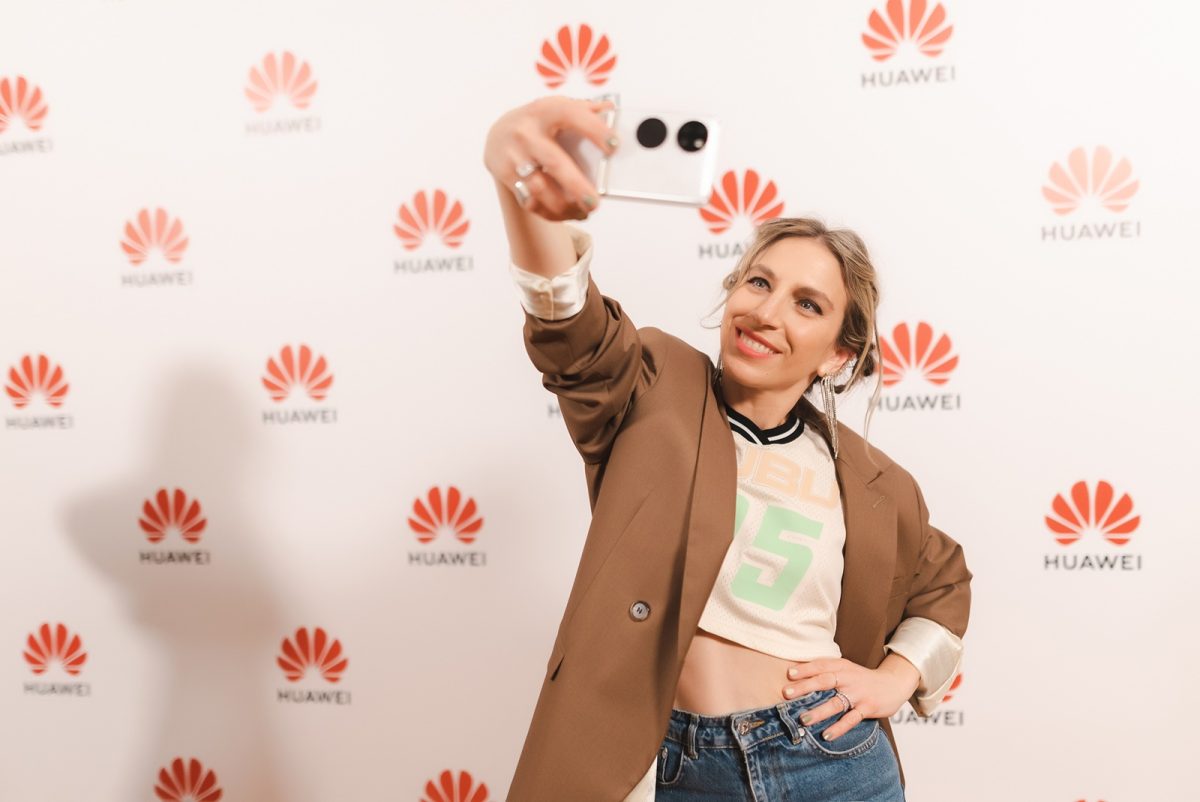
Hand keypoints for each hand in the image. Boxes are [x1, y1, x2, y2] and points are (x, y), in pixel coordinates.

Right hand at [483, 96, 616, 221]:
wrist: (499, 135)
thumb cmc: (538, 123)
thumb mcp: (556, 108)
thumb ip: (584, 110)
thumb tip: (611, 110)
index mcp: (545, 111)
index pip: (571, 115)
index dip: (594, 130)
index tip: (614, 146)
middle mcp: (527, 133)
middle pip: (554, 162)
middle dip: (576, 186)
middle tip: (595, 202)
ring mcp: (514, 156)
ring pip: (539, 189)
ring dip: (564, 206)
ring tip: (584, 211)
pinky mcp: (506, 176)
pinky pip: (530, 201)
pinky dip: (551, 212)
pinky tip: (566, 213)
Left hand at [780, 655, 919, 739]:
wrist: (894, 684)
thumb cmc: (861, 678)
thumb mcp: (846, 669)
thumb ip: (827, 671)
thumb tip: (797, 676)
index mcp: (842, 666)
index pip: (821, 665)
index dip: (805, 669)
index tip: (788, 674)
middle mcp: (849, 678)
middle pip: (825, 681)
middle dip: (805, 687)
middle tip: (787, 693)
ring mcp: (858, 694)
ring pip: (836, 703)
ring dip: (819, 711)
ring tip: (803, 719)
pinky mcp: (867, 708)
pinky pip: (851, 719)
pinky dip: (839, 728)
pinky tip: (826, 735)